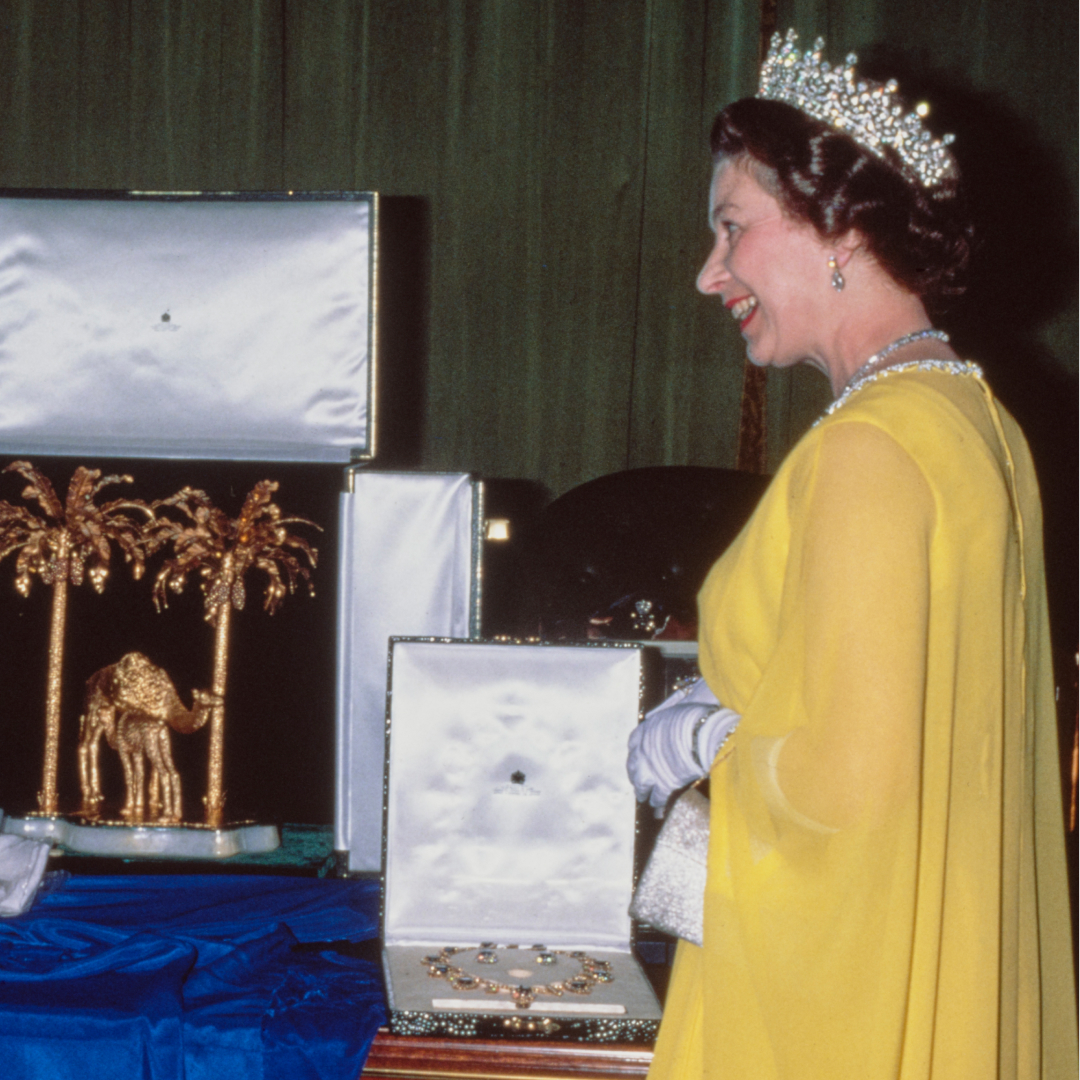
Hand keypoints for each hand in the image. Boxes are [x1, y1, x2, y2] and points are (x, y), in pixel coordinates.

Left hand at [626, 678, 739, 813]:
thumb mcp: (674, 710)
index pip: (633, 743)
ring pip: (642, 783)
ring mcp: (652, 767)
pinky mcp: (664, 782)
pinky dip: (658, 803)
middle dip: (635, 775)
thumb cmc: (693, 715)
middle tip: (637, 782)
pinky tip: (658, 809)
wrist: (701, 730)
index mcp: (645, 730)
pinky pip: (658, 796)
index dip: (635, 752)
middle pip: (634, 765)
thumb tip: (658, 716)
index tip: (636, 758)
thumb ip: (664, 717)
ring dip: (643, 792)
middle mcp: (643, 749)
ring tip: (645, 799)